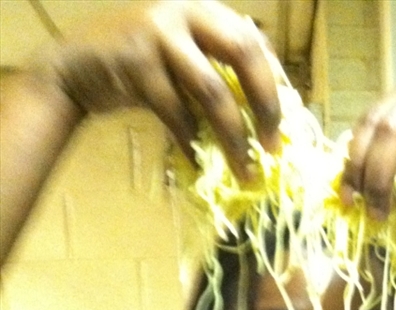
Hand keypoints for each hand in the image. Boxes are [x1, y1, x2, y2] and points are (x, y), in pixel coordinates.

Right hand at [41, 0, 280, 175]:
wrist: (74, 67)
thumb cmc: (139, 68)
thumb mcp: (182, 58)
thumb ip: (217, 72)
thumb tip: (265, 120)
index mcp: (203, 9)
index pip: (253, 42)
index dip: (273, 85)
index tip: (282, 126)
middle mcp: (184, 11)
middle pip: (242, 53)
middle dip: (264, 104)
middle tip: (272, 146)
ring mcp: (158, 32)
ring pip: (212, 91)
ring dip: (232, 137)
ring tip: (243, 170)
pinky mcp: (137, 62)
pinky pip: (177, 111)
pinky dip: (191, 141)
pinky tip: (197, 161)